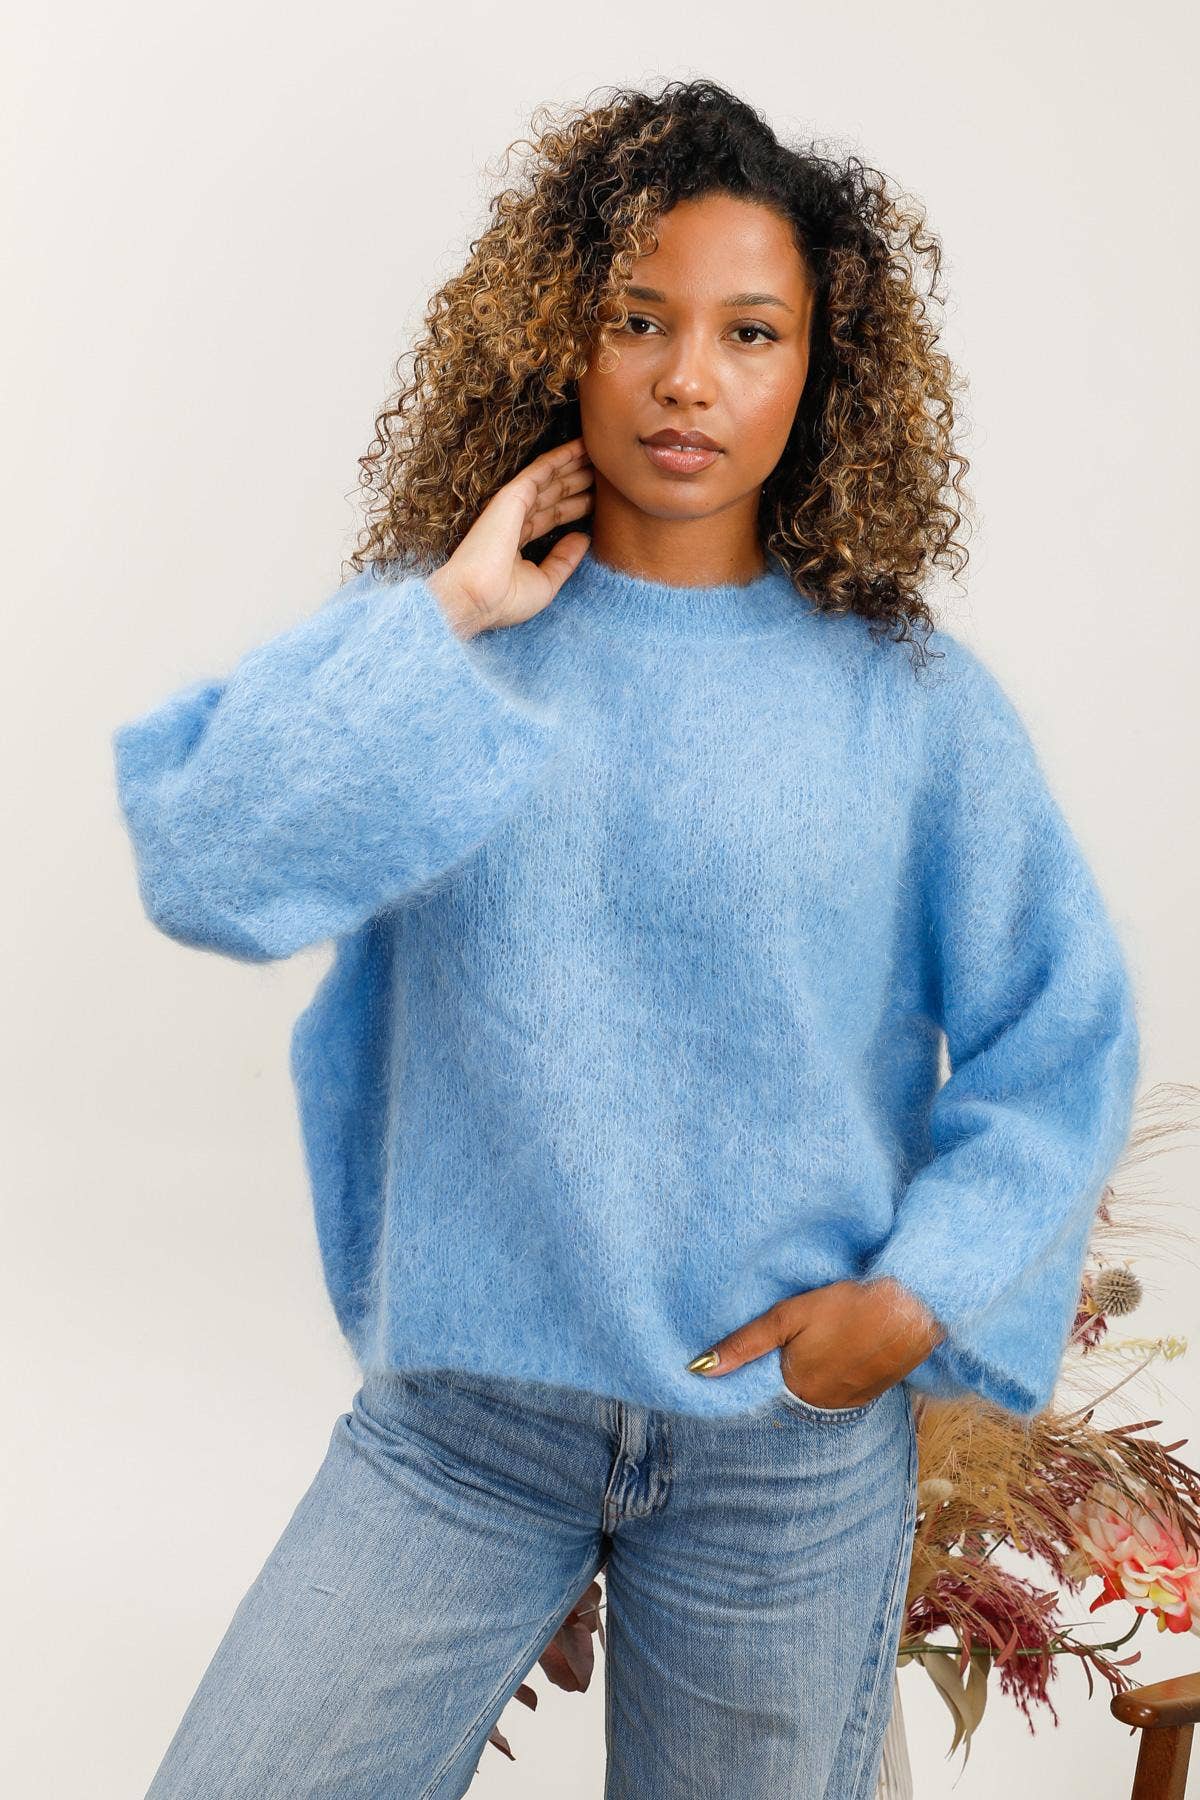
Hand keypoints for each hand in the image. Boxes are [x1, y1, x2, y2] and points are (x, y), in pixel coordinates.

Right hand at [425, 435, 594, 637]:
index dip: (575, 507)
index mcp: (517, 542)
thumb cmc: (504, 601)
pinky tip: (579, 447)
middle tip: (604, 468)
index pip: (551, 516)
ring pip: (549, 479)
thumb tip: (583, 538)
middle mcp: (514, 520)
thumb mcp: (545, 583)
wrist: (477, 600)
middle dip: (577, 481)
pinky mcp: (512, 496)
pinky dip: (560, 457)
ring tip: (598, 450)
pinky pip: (541, 471)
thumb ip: (564, 560)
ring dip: (572, 464)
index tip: (598, 500)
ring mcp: (512, 507)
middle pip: (553, 495)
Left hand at [686, 1277, 945, 1408]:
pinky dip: (835, 1377)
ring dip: (811, 1377)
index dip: (755, 1375)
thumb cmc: (847, 1306)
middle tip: (786, 1348)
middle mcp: (822, 1406)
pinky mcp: (874, 1393)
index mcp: (796, 1387)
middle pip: (790, 1395)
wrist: (912, 1308)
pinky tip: (838, 1352)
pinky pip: (843, 1392)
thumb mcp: (788, 1316)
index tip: (749, 1362)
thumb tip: (698, 1369)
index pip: (761, 1392)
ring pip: (817, 1394)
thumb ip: (745, 1343)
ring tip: (814, 1349)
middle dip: (783, 1376)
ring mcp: (851, 1402)